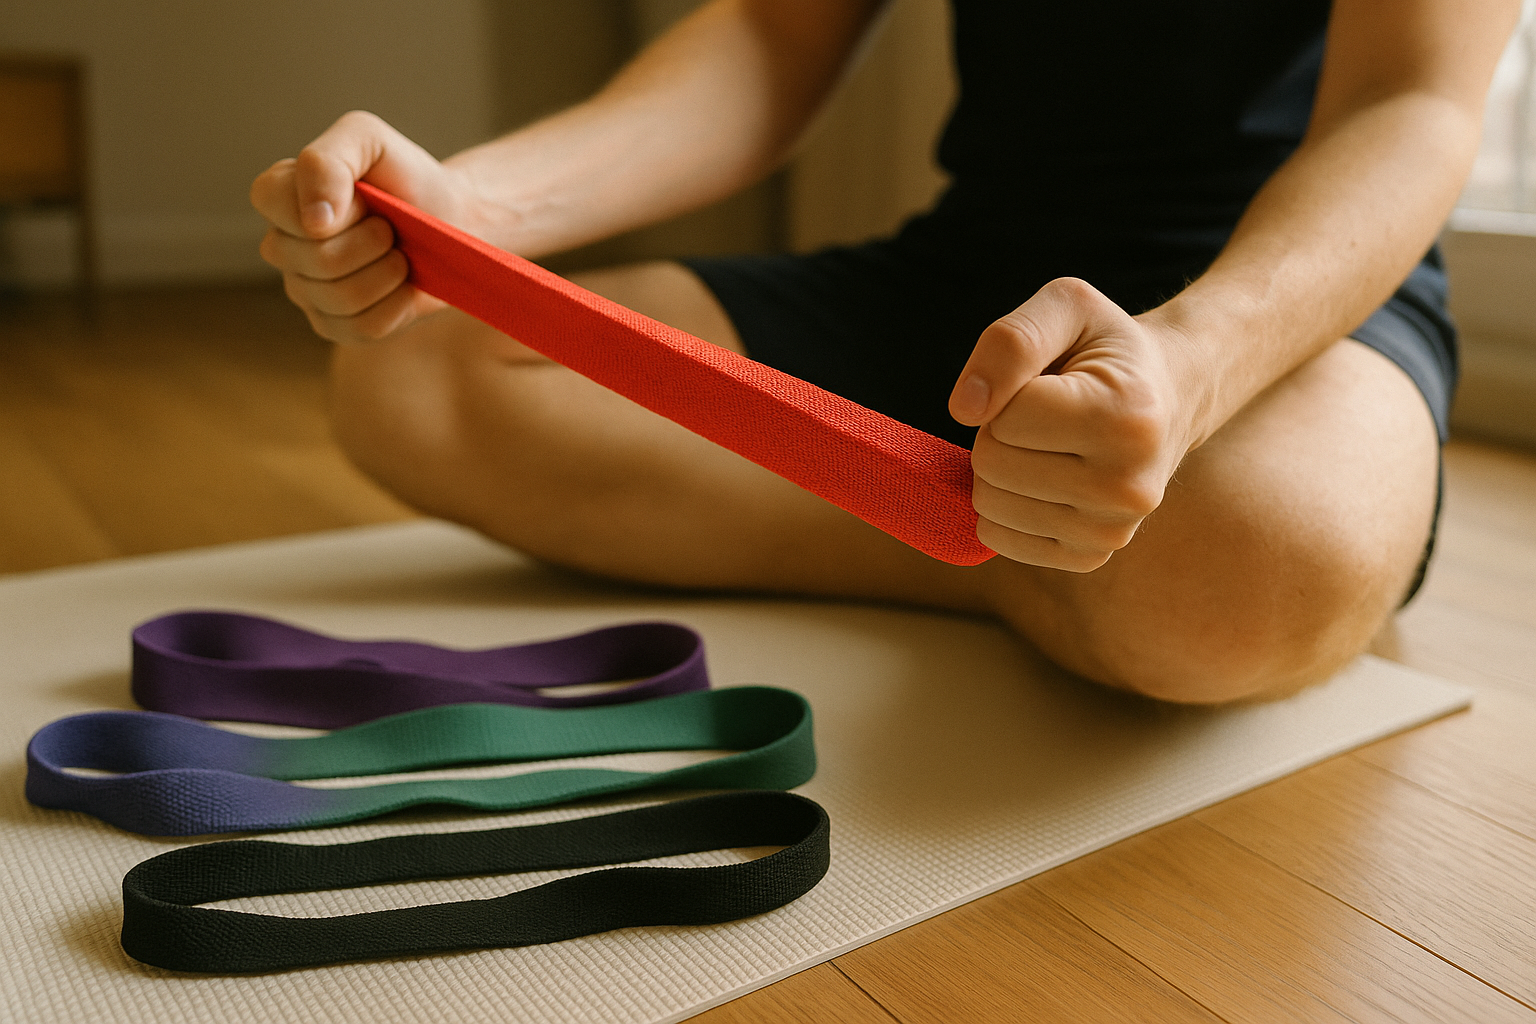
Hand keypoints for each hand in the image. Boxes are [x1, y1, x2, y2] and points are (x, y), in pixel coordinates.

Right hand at [250, 111, 479, 342]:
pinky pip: (363, 327)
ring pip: (341, 296)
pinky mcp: (336, 327)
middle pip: (318, 259)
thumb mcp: (368, 140)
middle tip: (391, 228)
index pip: (276, 205)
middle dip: (373, 240)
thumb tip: (314, 222)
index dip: (335, 206)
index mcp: (278, 197)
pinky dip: (398, 304)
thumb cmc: (406, 178)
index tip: (368, 197)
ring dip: (388, 272)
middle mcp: (282, 247)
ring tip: (400, 254)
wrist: (452, 220)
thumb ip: (326, 161)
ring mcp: (305, 292)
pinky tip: (404, 285)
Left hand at [948, 278, 1203, 570]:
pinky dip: (1003, 504)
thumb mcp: (1067, 306)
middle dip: (999, 431)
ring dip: (1000, 468)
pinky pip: (997, 538)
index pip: (1005, 418)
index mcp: (1126, 418)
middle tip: (1046, 416)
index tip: (1052, 383)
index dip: (1009, 392)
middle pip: (991, 464)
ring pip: (989, 504)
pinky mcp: (1089, 556)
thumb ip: (1010, 341)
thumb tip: (963, 409)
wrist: (1171, 396)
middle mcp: (1127, 486)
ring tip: (1049, 445)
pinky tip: (1045, 480)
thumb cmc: (1107, 349)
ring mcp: (1111, 530)